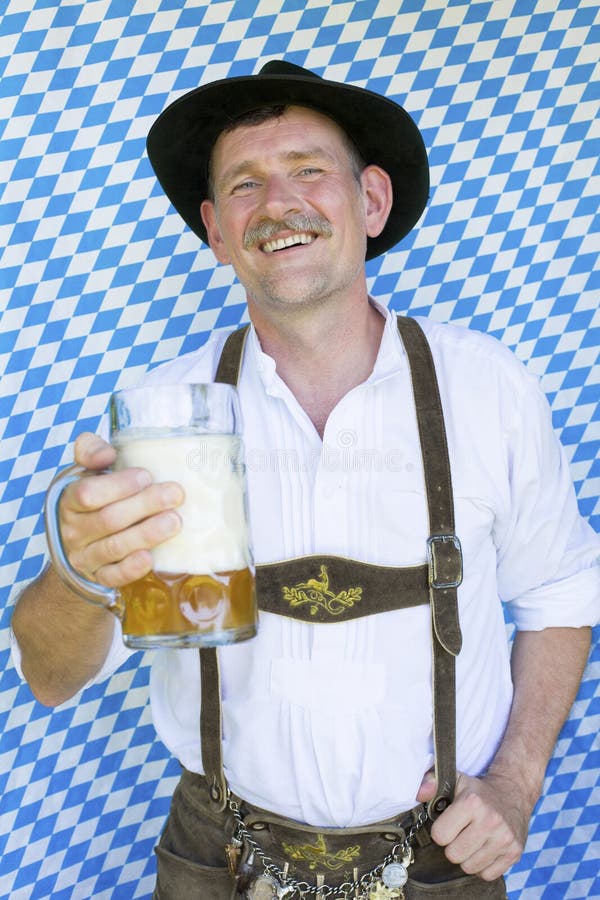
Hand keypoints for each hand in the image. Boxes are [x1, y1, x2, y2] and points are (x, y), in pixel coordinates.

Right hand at [58, 432, 183, 587]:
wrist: (82, 544)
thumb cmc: (96, 498)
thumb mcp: (89, 471)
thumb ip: (91, 451)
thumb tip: (106, 454)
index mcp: (69, 500)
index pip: (88, 494)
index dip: (119, 485)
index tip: (147, 475)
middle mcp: (73, 530)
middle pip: (109, 519)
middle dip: (145, 505)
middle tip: (175, 494)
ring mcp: (85, 556)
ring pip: (114, 547)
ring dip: (146, 534)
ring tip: (175, 521)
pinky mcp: (99, 577)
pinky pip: (113, 577)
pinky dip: (131, 569)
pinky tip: (149, 558)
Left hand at [417, 769, 532, 880]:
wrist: (513, 793)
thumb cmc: (477, 791)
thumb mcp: (454, 780)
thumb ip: (431, 782)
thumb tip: (418, 793)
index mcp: (472, 802)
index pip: (440, 835)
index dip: (441, 831)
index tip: (448, 823)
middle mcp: (490, 821)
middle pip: (454, 855)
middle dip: (453, 846)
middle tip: (460, 833)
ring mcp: (504, 839)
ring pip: (470, 867)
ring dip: (467, 857)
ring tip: (472, 840)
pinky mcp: (515, 853)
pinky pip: (487, 875)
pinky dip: (482, 866)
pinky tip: (484, 849)